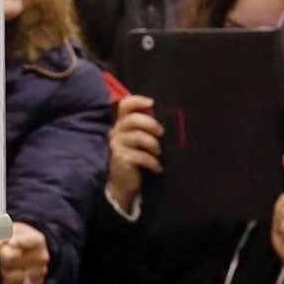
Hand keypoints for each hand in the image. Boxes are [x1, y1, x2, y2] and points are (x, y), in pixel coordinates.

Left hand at [0, 221, 50, 283]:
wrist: (26, 252)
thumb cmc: (15, 238)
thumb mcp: (7, 231)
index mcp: (38, 240)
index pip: (29, 241)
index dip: (17, 242)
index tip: (10, 242)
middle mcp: (42, 257)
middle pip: (11, 258)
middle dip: (3, 255)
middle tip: (5, 252)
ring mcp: (39, 273)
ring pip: (10, 276)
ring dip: (4, 270)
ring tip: (9, 264)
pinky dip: (7, 282)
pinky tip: (11, 273)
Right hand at [106, 94, 163, 210]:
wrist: (123, 183)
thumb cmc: (135, 158)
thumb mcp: (138, 140)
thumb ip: (144, 127)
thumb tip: (166, 117)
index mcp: (121, 124)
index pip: (125, 105)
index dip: (138, 100)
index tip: (152, 103)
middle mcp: (116, 132)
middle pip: (133, 119)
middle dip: (151, 124)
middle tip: (161, 133)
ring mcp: (117, 145)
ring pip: (138, 137)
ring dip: (154, 145)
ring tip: (159, 153)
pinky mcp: (121, 159)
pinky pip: (141, 156)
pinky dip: (153, 162)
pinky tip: (157, 168)